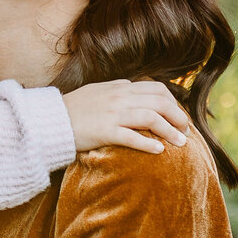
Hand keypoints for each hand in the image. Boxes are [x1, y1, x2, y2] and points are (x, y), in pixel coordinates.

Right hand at [63, 79, 187, 154]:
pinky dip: (149, 144)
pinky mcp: (104, 131)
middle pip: (159, 102)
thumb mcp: (98, 91)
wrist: (51, 120)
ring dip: (170, 131)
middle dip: (178, 117)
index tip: (179, 117)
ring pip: (151, 118)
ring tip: (181, 143)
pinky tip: (159, 151)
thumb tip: (135, 89)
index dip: (173, 103)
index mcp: (119, 87)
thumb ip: (117, 90)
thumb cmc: (74, 109)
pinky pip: (133, 137)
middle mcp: (118, 97)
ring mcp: (112, 113)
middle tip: (186, 132)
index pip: (156, 89)